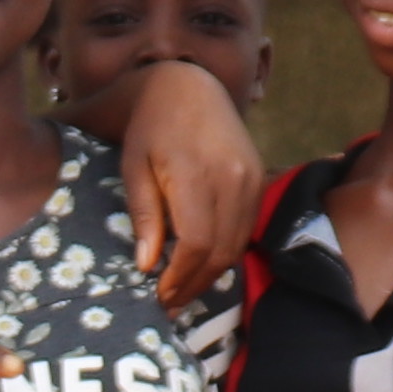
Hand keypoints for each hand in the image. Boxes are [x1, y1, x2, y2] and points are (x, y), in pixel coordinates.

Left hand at [117, 59, 262, 316]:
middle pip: (220, 250)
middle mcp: (232, 177)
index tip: (159, 296)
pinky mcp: (259, 177)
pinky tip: (202, 263)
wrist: (188, 88)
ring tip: (183, 290)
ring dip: (211, 274)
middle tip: (169, 303)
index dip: (179, 277)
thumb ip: (145, 214)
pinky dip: (225, 252)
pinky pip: (246, 228)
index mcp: (196, 173)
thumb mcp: (134, 167)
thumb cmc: (149, 128)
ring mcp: (251, 177)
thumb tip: (146, 265)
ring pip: (237, 244)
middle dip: (194, 284)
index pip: (196, 243)